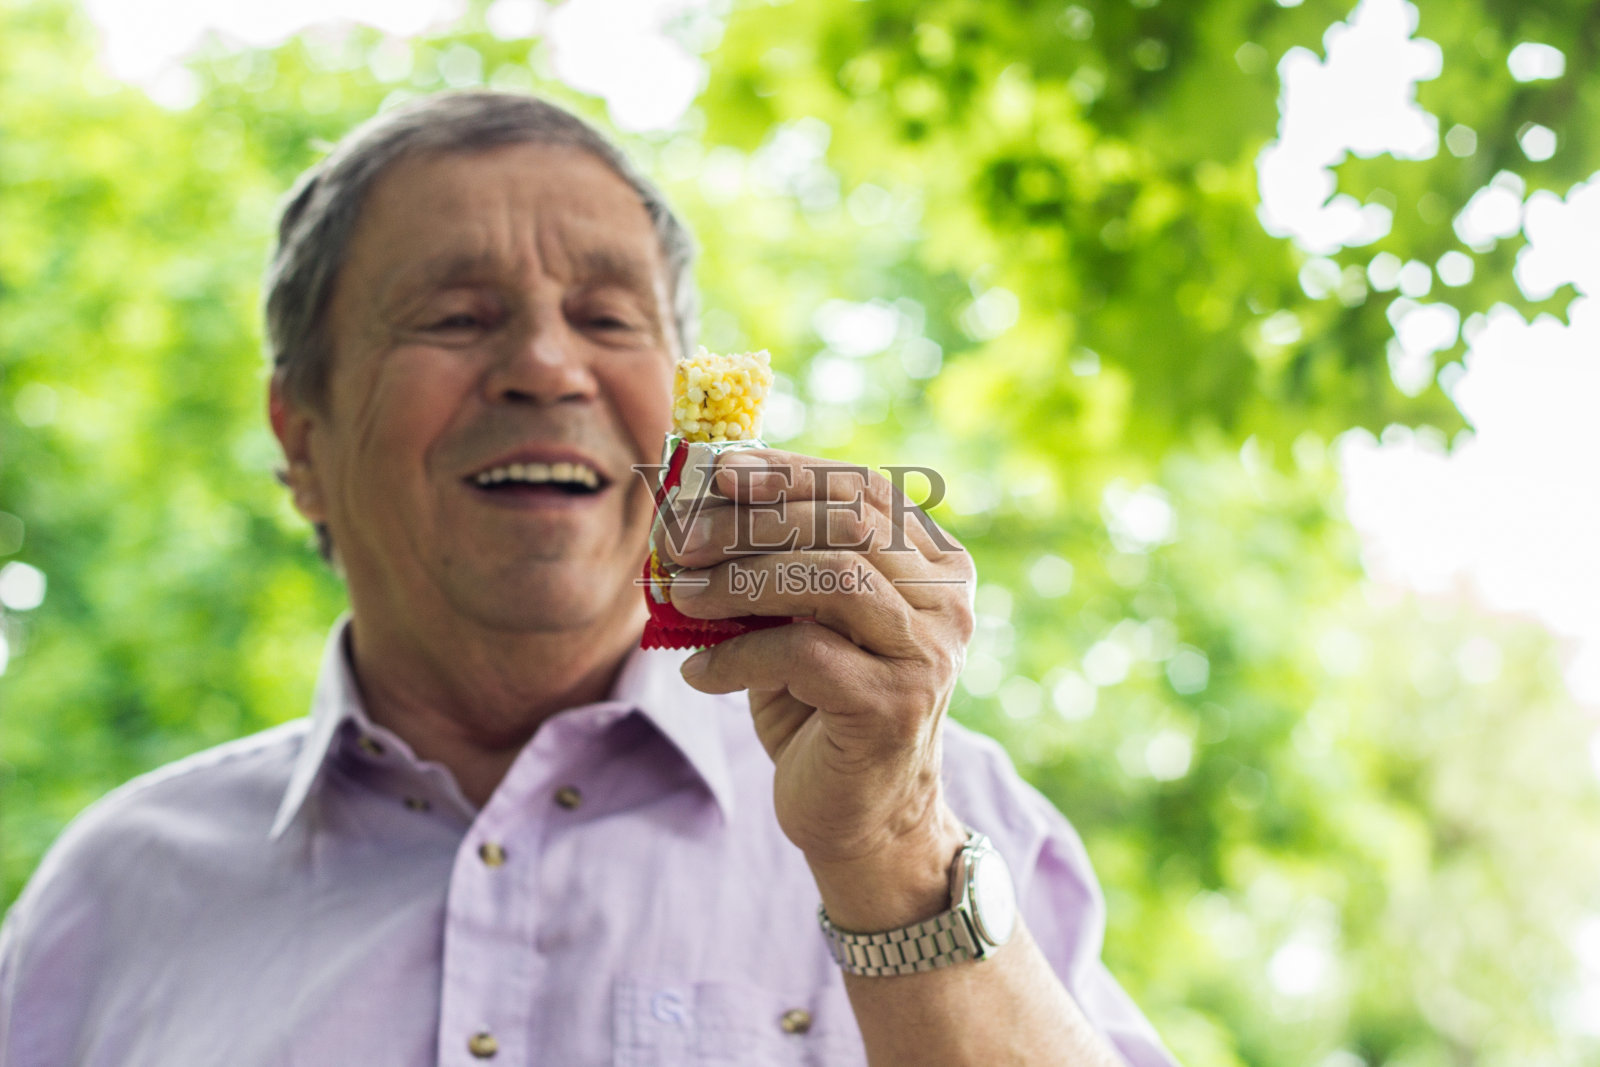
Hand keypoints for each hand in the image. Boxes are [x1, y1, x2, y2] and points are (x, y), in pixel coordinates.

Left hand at [664, 450, 974, 928]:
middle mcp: (947, 600)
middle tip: (678, 540)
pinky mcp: (896, 704)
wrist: (861, 815)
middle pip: (846, 524)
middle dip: (749, 522)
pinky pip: (804, 653)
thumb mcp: (799, 619)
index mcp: (935, 562)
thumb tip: (691, 506)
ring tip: (680, 596)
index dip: (786, 471)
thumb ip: (774, 561)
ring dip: (739, 580)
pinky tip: (699, 672)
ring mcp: (928, 652)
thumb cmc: (821, 705)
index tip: (714, 473)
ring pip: (832, 578)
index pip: (863, 488)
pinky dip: (737, 656)